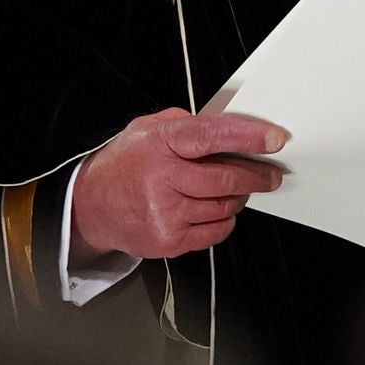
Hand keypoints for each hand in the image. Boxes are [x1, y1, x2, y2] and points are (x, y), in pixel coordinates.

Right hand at [71, 109, 287, 262]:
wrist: (91, 207)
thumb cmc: (124, 165)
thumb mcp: (146, 129)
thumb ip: (185, 124)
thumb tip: (227, 128)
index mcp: (159, 143)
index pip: (210, 136)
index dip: (246, 137)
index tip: (273, 139)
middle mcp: (161, 178)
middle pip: (226, 179)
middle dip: (257, 176)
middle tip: (270, 174)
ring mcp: (165, 212)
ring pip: (225, 207)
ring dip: (238, 198)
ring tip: (233, 190)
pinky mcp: (169, 240)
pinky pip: (215, 231)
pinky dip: (224, 220)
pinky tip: (214, 210)